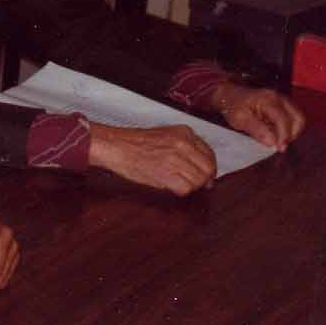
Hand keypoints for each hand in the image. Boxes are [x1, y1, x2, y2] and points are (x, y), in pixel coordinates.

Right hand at [87, 122, 215, 195]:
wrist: (115, 146)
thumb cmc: (134, 143)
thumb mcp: (165, 135)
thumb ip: (185, 147)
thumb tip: (202, 166)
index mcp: (185, 133)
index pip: (210, 154)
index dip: (209, 168)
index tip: (206, 175)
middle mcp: (183, 144)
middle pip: (208, 169)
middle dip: (204, 180)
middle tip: (197, 185)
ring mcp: (176, 159)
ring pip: (198, 181)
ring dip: (190, 186)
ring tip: (176, 183)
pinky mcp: (167, 174)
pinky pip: (185, 189)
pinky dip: (180, 191)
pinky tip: (169, 186)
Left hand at [212, 83, 304, 149]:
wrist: (229, 95)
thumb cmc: (232, 106)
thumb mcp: (239, 120)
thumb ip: (257, 130)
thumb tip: (272, 142)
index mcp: (268, 100)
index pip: (283, 120)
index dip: (284, 136)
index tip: (280, 149)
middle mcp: (279, 98)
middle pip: (298, 118)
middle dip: (292, 134)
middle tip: (279, 145)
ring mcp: (283, 100)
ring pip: (298, 118)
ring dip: (292, 132)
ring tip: (277, 139)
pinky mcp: (284, 104)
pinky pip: (293, 117)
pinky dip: (288, 128)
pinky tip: (276, 132)